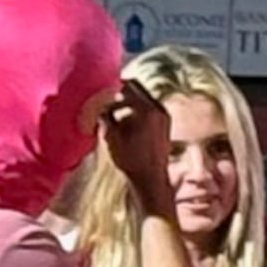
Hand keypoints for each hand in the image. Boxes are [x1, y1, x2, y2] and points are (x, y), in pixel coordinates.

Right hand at [101, 80, 175, 211]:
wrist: (151, 180)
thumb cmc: (130, 160)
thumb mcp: (111, 136)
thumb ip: (105, 116)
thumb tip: (100, 106)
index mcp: (147, 109)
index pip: (129, 86)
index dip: (113, 86)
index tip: (102, 89)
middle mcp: (159, 109)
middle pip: (138, 90)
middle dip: (121, 94)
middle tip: (107, 99)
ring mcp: (164, 117)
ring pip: (143, 100)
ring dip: (129, 103)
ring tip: (114, 114)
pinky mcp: (165, 125)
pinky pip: (149, 110)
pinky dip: (137, 112)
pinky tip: (125, 124)